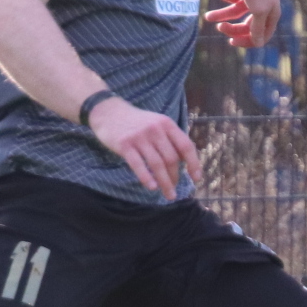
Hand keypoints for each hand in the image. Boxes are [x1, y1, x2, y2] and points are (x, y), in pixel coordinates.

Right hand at [85, 97, 201, 200]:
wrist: (110, 111)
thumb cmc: (138, 123)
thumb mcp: (158, 123)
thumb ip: (171, 139)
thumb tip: (186, 162)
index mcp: (167, 124)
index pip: (186, 146)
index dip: (193, 163)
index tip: (196, 179)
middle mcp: (155, 129)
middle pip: (171, 159)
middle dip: (175, 177)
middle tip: (174, 190)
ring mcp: (140, 137)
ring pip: (157, 164)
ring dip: (165, 183)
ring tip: (169, 195)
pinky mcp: (125, 145)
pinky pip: (138, 165)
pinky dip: (146, 178)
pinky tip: (152, 187)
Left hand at [204, 0, 280, 48]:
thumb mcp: (258, 10)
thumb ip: (257, 28)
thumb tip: (259, 44)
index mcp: (271, 14)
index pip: (261, 35)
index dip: (247, 41)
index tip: (231, 41)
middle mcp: (264, 6)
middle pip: (248, 26)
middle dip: (232, 28)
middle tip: (219, 28)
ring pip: (236, 12)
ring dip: (222, 14)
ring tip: (207, 16)